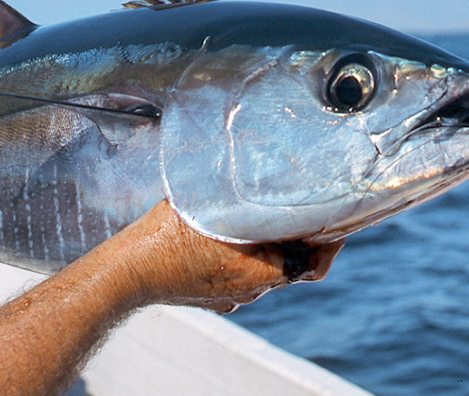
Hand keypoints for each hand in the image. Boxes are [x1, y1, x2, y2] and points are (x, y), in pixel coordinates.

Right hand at [112, 200, 343, 312]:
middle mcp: (252, 289)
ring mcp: (233, 297)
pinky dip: (241, 260)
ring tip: (254, 220)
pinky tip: (224, 241)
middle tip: (294, 210)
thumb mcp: (211, 204)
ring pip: (262, 270)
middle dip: (292, 239)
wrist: (131, 272)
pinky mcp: (215, 298)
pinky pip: (239, 278)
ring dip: (265, 249)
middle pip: (288, 264)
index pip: (313, 263)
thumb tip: (266, 170)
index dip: (329, 243)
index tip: (338, 225)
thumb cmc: (169, 238)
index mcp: (262, 270)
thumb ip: (241, 194)